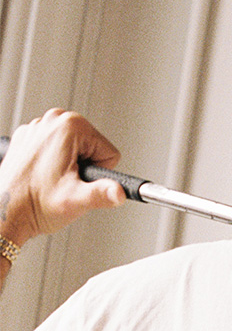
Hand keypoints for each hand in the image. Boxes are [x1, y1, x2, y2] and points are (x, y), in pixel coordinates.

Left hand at [0, 109, 124, 250]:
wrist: (5, 211)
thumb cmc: (34, 203)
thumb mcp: (76, 201)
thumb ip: (102, 194)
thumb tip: (121, 193)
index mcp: (69, 126)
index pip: (109, 152)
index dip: (99, 174)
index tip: (79, 181)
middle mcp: (53, 120)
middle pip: (92, 149)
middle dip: (84, 169)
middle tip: (65, 182)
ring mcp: (38, 127)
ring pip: (75, 150)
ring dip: (69, 167)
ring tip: (53, 181)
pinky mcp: (29, 137)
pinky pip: (57, 150)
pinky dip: (53, 164)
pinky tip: (43, 176)